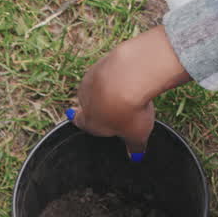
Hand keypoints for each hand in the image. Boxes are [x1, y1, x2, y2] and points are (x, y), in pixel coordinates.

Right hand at [73, 26, 190, 157]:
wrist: (131, 75)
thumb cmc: (129, 110)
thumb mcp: (136, 135)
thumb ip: (134, 146)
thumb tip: (136, 155)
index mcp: (89, 121)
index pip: (80, 123)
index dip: (87, 123)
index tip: (90, 121)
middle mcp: (85, 99)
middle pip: (88, 103)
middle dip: (100, 105)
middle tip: (117, 107)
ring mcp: (92, 78)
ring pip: (98, 85)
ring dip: (109, 88)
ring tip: (129, 90)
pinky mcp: (103, 61)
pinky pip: (109, 70)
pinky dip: (118, 73)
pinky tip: (133, 75)